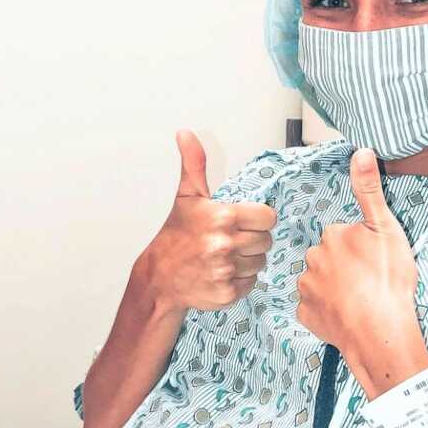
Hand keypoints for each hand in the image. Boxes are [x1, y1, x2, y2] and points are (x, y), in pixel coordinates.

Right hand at [141, 130, 276, 312]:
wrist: (159, 276)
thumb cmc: (176, 235)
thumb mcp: (187, 197)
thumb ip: (194, 164)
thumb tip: (186, 134)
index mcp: (222, 217)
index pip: (268, 217)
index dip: (258, 219)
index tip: (241, 222)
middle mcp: (225, 244)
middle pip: (266, 241)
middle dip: (252, 240)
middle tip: (229, 240)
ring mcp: (226, 270)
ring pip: (260, 263)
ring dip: (247, 261)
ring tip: (224, 256)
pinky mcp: (227, 292)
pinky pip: (251, 283)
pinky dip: (240, 280)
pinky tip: (222, 273)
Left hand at [296, 148, 421, 361]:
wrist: (381, 329)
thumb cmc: (388, 279)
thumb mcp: (386, 228)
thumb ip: (369, 190)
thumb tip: (361, 151)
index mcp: (332, 236)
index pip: (343, 237)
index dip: (360, 249)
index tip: (374, 262)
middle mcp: (313, 259)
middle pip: (328, 259)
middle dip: (343, 268)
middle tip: (368, 282)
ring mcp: (307, 289)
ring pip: (319, 283)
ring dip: (334, 289)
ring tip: (359, 301)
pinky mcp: (306, 315)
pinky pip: (314, 310)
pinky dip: (327, 313)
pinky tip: (346, 316)